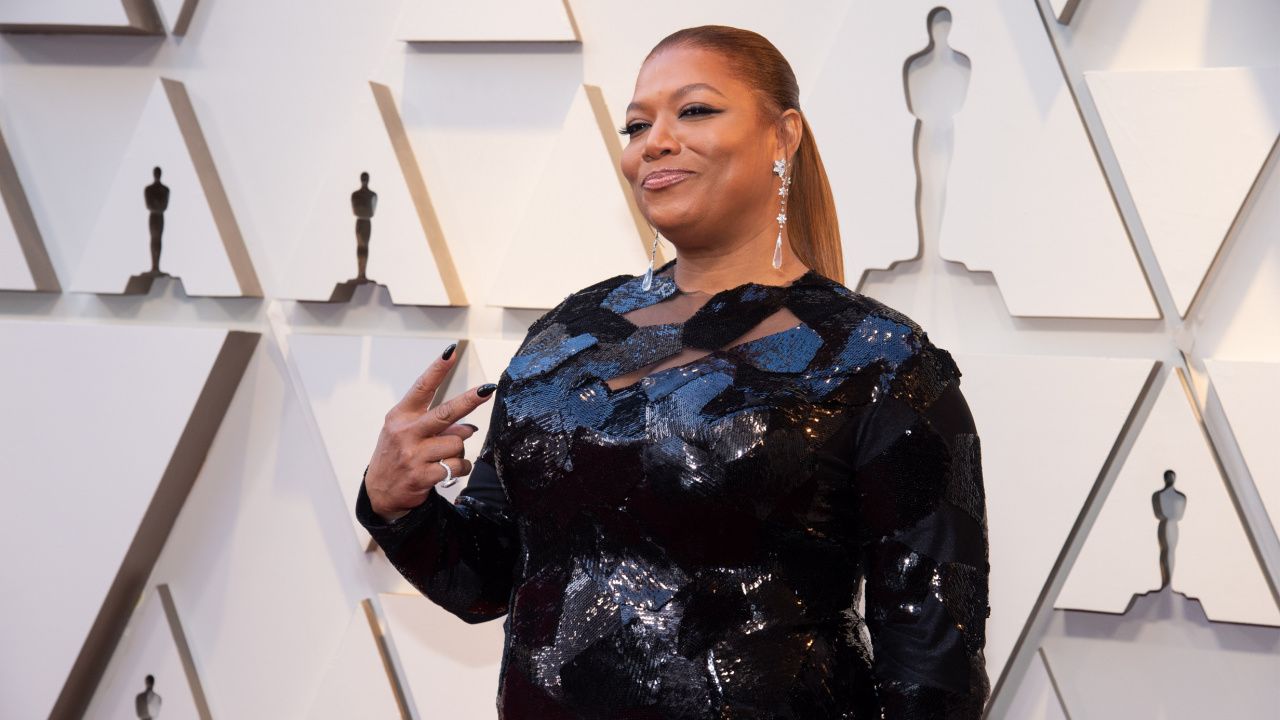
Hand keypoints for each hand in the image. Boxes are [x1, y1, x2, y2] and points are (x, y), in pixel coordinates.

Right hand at [364, 343, 497, 521]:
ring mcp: (414, 455)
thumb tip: (468, 427)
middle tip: (487, 389)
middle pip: (445, 412)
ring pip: (457, 443)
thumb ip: (433, 424)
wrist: (380, 492)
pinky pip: (457, 465)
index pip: (421, 388)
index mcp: (401, 416)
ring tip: (443, 456)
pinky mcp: (423, 475)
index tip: (451, 352)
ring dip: (458, 450)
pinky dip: (460, 467)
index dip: (437, 369)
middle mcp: (406, 432)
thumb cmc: (397, 454)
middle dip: (470, 400)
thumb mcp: (407, 433)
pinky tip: (448, 470)